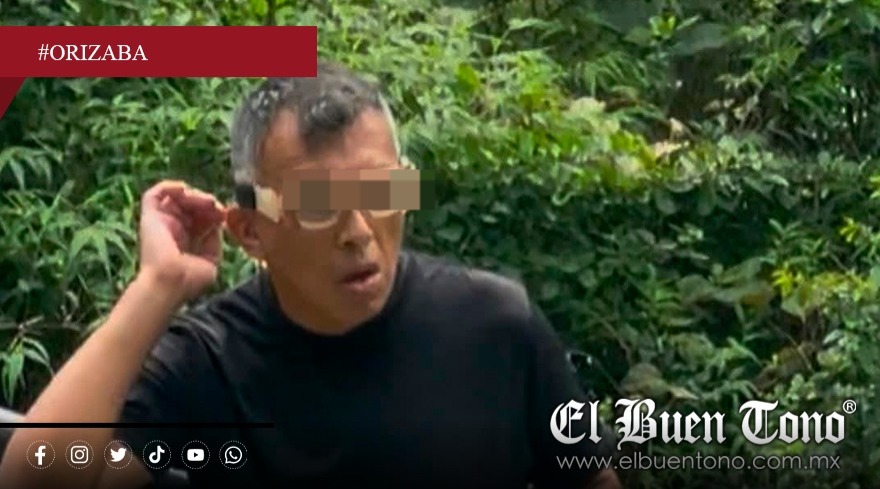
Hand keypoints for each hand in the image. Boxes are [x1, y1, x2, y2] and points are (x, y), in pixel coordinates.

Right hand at [136, 180, 225, 301]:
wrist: (170, 281)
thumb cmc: (190, 279)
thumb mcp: (211, 260)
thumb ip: (214, 241)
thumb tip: (217, 223)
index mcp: (186, 239)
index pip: (200, 217)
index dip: (214, 212)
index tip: (225, 214)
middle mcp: (172, 228)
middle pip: (190, 205)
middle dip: (207, 202)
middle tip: (217, 206)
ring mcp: (161, 221)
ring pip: (177, 197)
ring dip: (194, 195)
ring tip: (206, 201)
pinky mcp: (149, 216)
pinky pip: (155, 193)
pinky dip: (170, 186)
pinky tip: (185, 191)